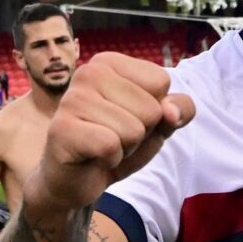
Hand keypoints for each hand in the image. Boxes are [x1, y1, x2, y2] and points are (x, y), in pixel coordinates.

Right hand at [30, 53, 194, 211]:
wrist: (76, 179)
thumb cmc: (118, 142)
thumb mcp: (159, 123)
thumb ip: (180, 109)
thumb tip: (171, 111)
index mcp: (109, 62)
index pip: (161, 82)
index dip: (156, 110)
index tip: (129, 117)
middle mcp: (88, 72)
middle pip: (151, 108)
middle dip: (140, 132)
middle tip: (115, 136)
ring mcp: (72, 99)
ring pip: (134, 130)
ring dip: (125, 147)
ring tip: (104, 146)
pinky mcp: (62, 129)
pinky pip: (111, 146)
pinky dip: (111, 159)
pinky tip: (94, 157)